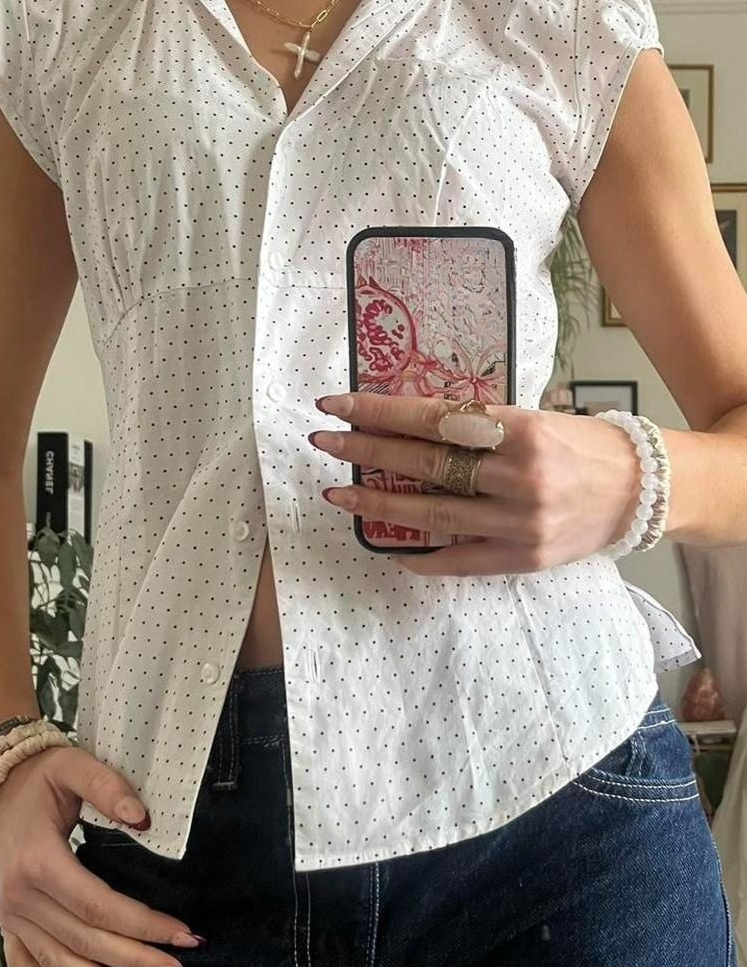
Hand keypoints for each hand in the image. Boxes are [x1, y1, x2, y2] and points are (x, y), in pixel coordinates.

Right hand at [0, 744, 202, 966]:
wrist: (2, 788)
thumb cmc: (46, 777)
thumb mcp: (75, 766)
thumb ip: (107, 787)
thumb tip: (143, 818)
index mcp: (39, 861)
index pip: (97, 905)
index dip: (142, 924)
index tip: (186, 936)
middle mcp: (20, 897)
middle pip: (85, 941)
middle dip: (137, 962)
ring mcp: (11, 917)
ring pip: (59, 964)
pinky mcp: (8, 927)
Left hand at [310, 391, 639, 574]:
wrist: (642, 492)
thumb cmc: (584, 445)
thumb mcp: (533, 417)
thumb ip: (479, 424)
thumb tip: (411, 420)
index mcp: (520, 430)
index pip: (434, 418)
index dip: (381, 411)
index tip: (339, 405)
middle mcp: (518, 477)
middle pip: (424, 464)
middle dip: (367, 450)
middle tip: (325, 441)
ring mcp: (519, 524)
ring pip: (431, 515)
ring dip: (377, 503)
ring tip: (338, 493)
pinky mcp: (522, 560)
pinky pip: (457, 561)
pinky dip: (419, 556)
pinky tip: (385, 546)